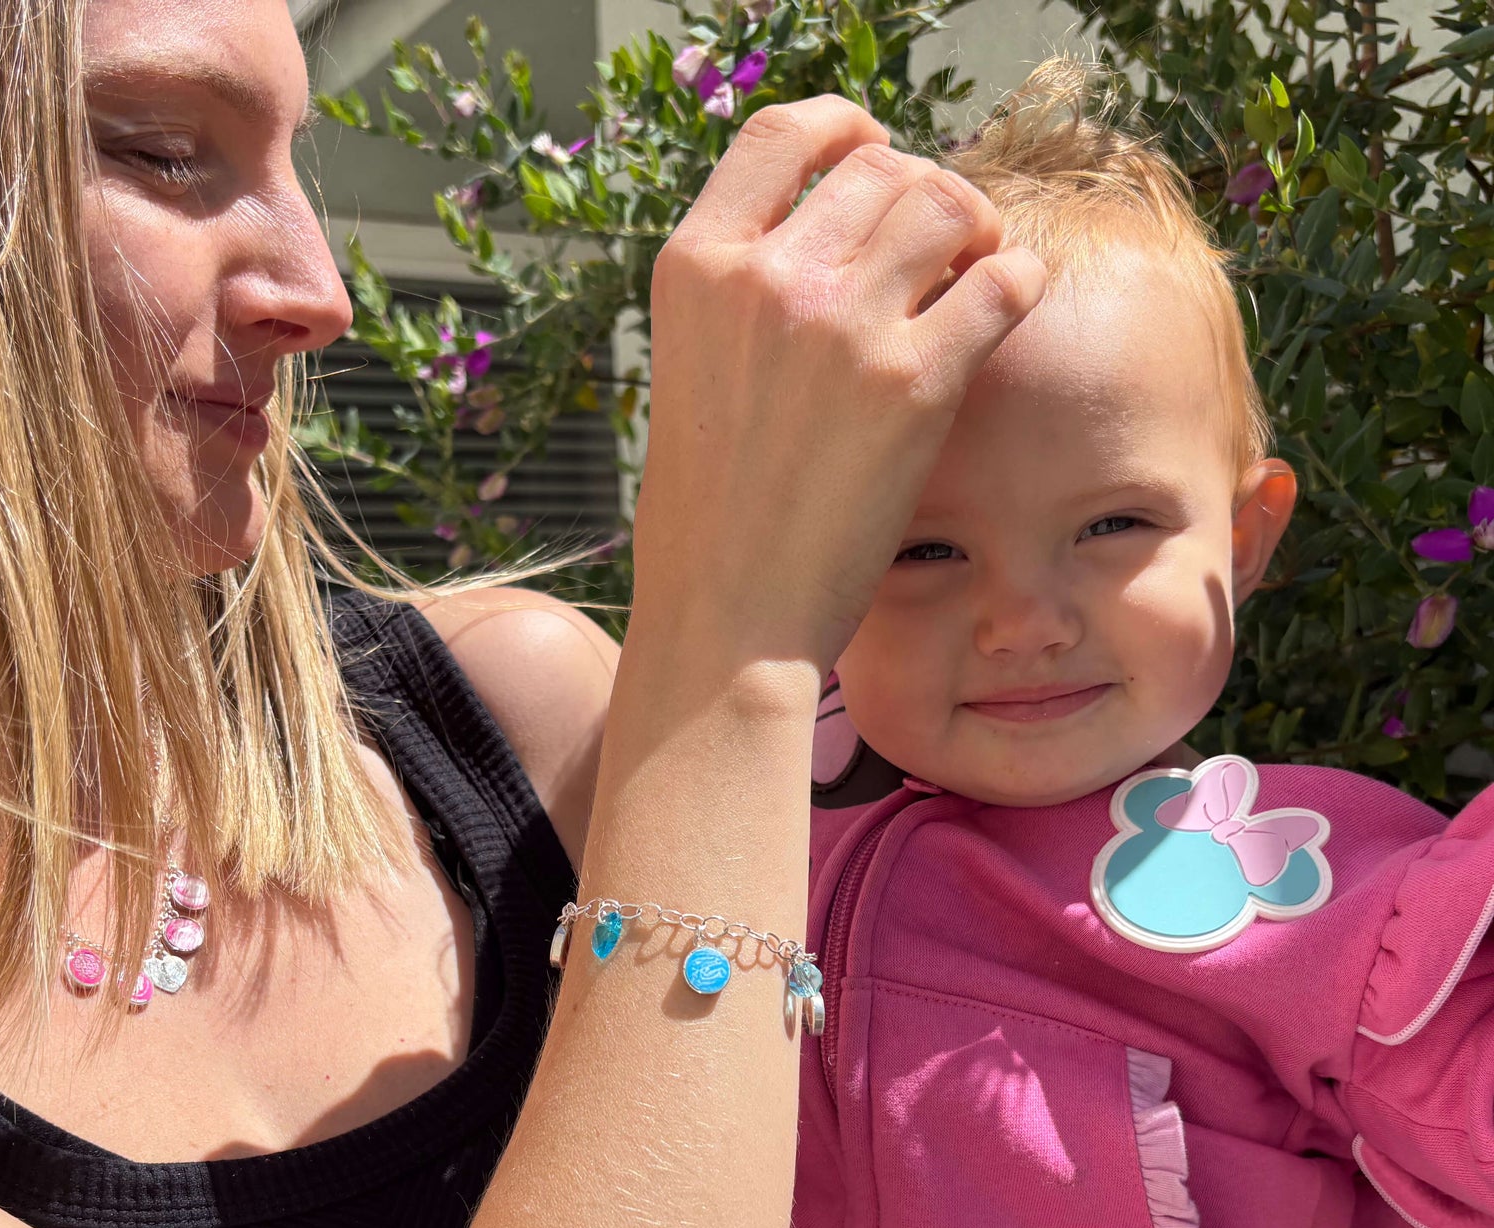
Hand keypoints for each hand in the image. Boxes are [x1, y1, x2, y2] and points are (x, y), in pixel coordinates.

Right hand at [633, 98, 1044, 677]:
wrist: (728, 619)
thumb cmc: (709, 520)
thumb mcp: (689, 377)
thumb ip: (743, 300)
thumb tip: (826, 242)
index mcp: (697, 270)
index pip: (780, 135)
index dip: (841, 127)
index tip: (872, 147)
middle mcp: (769, 277)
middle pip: (880, 166)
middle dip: (924, 192)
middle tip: (943, 244)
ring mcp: (843, 323)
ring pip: (947, 204)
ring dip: (977, 229)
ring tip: (976, 276)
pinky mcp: (916, 381)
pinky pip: (1005, 280)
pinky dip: (1020, 282)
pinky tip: (1008, 311)